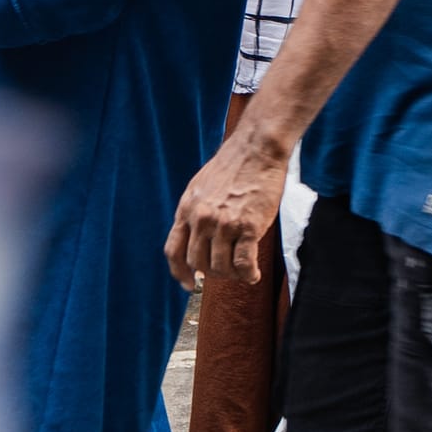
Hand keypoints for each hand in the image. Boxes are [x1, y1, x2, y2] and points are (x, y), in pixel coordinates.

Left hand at [168, 125, 291, 289]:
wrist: (257, 148)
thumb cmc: (235, 164)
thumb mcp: (201, 186)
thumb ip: (196, 211)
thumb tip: (198, 235)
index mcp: (187, 209)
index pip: (174, 251)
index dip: (180, 272)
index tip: (189, 283)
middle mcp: (201, 219)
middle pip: (198, 262)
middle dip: (212, 272)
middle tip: (227, 271)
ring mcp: (223, 223)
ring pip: (221, 266)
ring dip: (232, 275)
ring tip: (243, 272)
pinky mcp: (247, 226)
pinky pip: (243, 263)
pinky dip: (248, 274)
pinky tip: (253, 275)